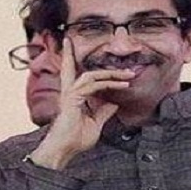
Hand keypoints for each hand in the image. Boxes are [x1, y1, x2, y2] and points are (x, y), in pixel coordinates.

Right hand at [30, 38, 133, 169]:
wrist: (63, 150)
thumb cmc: (75, 140)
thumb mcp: (95, 124)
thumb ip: (103, 112)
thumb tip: (113, 103)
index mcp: (72, 98)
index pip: (79, 78)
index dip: (89, 70)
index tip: (105, 68)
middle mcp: (68, 93)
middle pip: (69, 68)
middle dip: (69, 53)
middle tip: (69, 39)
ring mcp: (69, 95)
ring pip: (89, 75)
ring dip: (109, 73)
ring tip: (127, 74)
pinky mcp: (72, 99)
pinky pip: (94, 86)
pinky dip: (109, 84)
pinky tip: (122, 85)